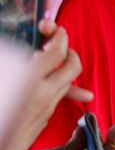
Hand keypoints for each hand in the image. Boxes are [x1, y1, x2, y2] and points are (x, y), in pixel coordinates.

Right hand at [9, 21, 92, 149]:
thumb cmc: (0, 111)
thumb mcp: (5, 79)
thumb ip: (13, 64)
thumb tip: (32, 55)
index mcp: (28, 80)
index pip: (57, 51)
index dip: (59, 36)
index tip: (55, 29)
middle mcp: (43, 94)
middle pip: (72, 65)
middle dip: (69, 51)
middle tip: (57, 43)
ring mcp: (45, 108)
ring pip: (67, 82)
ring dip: (64, 69)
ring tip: (50, 58)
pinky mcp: (42, 120)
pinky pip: (57, 99)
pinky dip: (58, 88)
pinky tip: (58, 86)